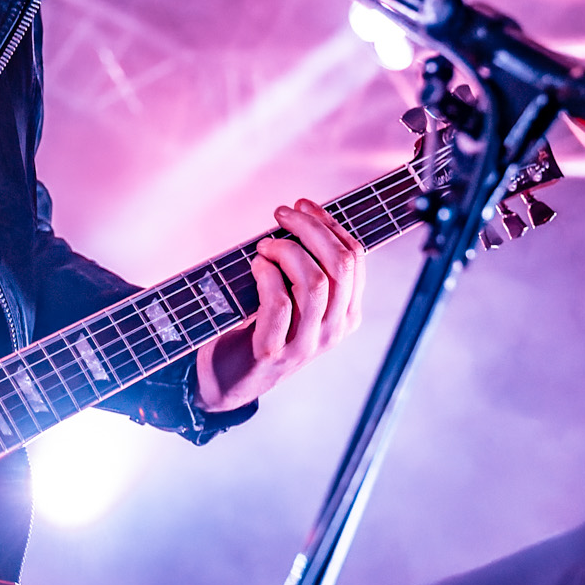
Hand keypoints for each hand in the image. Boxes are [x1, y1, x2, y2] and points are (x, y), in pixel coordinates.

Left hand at [196, 200, 365, 410]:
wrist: (230, 379)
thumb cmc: (261, 327)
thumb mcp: (297, 300)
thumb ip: (308, 268)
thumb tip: (303, 217)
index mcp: (347, 313)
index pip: (355, 257)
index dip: (329, 223)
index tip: (303, 205)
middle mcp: (334, 330)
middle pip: (340, 265)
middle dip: (310, 228)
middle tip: (282, 214)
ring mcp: (307, 344)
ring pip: (315, 282)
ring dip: (287, 251)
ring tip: (265, 246)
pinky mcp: (274, 351)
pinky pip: (281, 303)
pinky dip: (268, 276)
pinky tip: (257, 266)